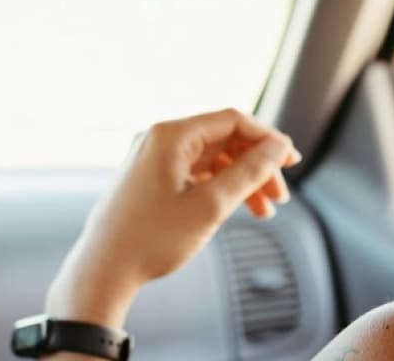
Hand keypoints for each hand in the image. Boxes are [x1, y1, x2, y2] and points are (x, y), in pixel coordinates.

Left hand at [45, 108, 300, 328]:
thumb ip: (250, 171)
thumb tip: (279, 148)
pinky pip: (197, 173)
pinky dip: (221, 188)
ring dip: (243, 180)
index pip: (233, 121)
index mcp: (170, 135)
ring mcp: (153, 159)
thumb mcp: (211, 205)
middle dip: (257, 165)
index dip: (268, 138)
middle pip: (225, 140)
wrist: (102, 273)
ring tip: (264, 210)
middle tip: (280, 194)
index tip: (291, 161)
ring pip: (214, 159)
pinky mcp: (151, 179)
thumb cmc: (150, 239)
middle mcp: (159, 140)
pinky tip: (238, 209)